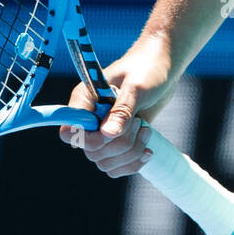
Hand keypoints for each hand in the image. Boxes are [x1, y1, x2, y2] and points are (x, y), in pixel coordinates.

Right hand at [57, 33, 178, 177]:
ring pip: (104, 162)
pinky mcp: (118, 141)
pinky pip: (116, 166)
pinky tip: (147, 150)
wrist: (164, 68)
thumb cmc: (148, 68)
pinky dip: (132, 163)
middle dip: (119, 144)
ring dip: (129, 154)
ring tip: (146, 131)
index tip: (111, 132)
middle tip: (138, 123)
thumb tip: (107, 134)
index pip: (69, 131)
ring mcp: (103, 132)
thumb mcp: (136, 87)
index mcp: (84, 100)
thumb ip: (122, 110)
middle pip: (91, 151)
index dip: (87, 139)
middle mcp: (90, 119)